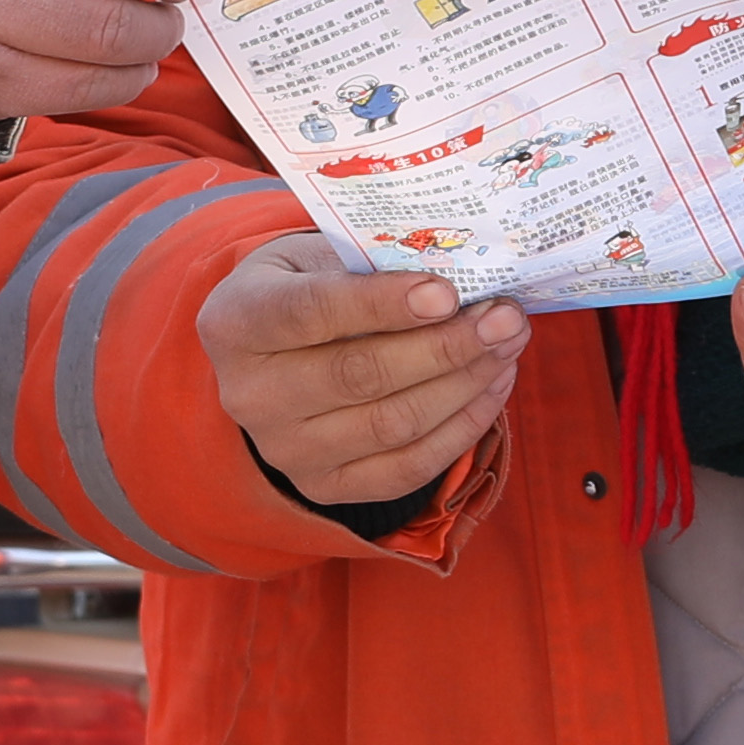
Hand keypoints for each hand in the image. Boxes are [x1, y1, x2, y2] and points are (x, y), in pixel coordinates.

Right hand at [201, 232, 527, 509]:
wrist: (271, 354)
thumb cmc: (305, 288)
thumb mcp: (316, 257)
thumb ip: (371, 262)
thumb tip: (462, 274)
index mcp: (235, 322)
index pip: (310, 313)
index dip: (382, 304)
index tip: (446, 293)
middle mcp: (251, 394)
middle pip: (360, 374)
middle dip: (446, 346)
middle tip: (505, 319)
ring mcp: (285, 450)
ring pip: (392, 424)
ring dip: (464, 385)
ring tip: (507, 346)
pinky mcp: (324, 487)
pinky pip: (407, 468)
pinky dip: (461, 428)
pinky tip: (491, 387)